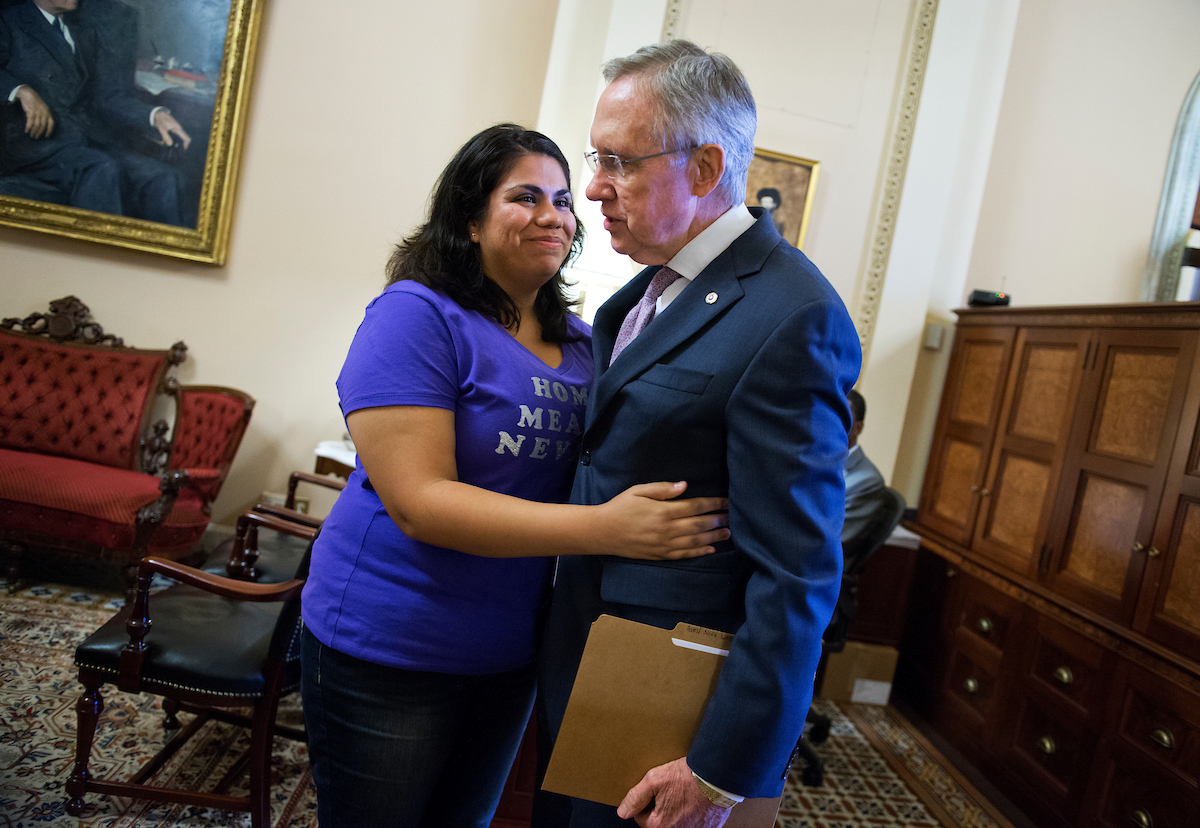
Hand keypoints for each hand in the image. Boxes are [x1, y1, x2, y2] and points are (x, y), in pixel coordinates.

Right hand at [14, 86, 52, 138]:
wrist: (27, 93)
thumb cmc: (34, 101)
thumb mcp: (42, 107)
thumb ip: (43, 114)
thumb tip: (42, 124)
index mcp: (48, 112)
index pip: (51, 123)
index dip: (49, 130)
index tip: (46, 136)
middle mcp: (44, 113)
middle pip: (43, 126)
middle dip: (39, 133)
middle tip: (36, 137)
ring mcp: (38, 112)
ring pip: (37, 125)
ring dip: (34, 131)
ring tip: (31, 135)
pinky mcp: (31, 112)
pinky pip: (30, 122)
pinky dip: (28, 127)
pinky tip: (26, 131)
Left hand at [153, 109, 190, 148]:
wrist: (158, 114)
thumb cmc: (160, 121)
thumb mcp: (162, 129)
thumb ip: (166, 137)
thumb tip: (170, 144)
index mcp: (178, 129)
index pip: (186, 138)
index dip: (187, 144)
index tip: (183, 150)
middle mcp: (179, 128)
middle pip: (185, 138)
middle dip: (184, 144)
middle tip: (179, 151)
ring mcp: (177, 128)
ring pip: (182, 136)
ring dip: (181, 142)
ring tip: (176, 148)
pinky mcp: (175, 127)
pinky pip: (179, 134)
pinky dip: (178, 139)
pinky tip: (173, 142)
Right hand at [593, 482, 728, 559]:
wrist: (603, 532)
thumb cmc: (620, 507)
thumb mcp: (638, 491)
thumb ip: (662, 488)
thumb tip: (685, 485)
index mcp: (663, 511)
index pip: (695, 506)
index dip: (713, 504)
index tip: (726, 502)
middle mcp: (667, 529)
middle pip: (699, 525)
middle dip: (718, 520)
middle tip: (732, 517)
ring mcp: (664, 544)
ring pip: (695, 541)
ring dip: (713, 537)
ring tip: (727, 533)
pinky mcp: (660, 555)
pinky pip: (684, 554)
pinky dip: (699, 552)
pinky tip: (710, 549)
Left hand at [618, 758, 730, 827]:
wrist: (717, 776)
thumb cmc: (688, 777)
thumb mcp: (654, 780)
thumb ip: (635, 797)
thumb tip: (622, 812)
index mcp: (659, 825)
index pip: (641, 817)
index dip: (646, 801)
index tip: (657, 790)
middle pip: (659, 821)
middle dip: (661, 807)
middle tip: (671, 791)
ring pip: (676, 822)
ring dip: (676, 811)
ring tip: (684, 794)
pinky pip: (693, 823)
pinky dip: (692, 814)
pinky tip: (695, 801)